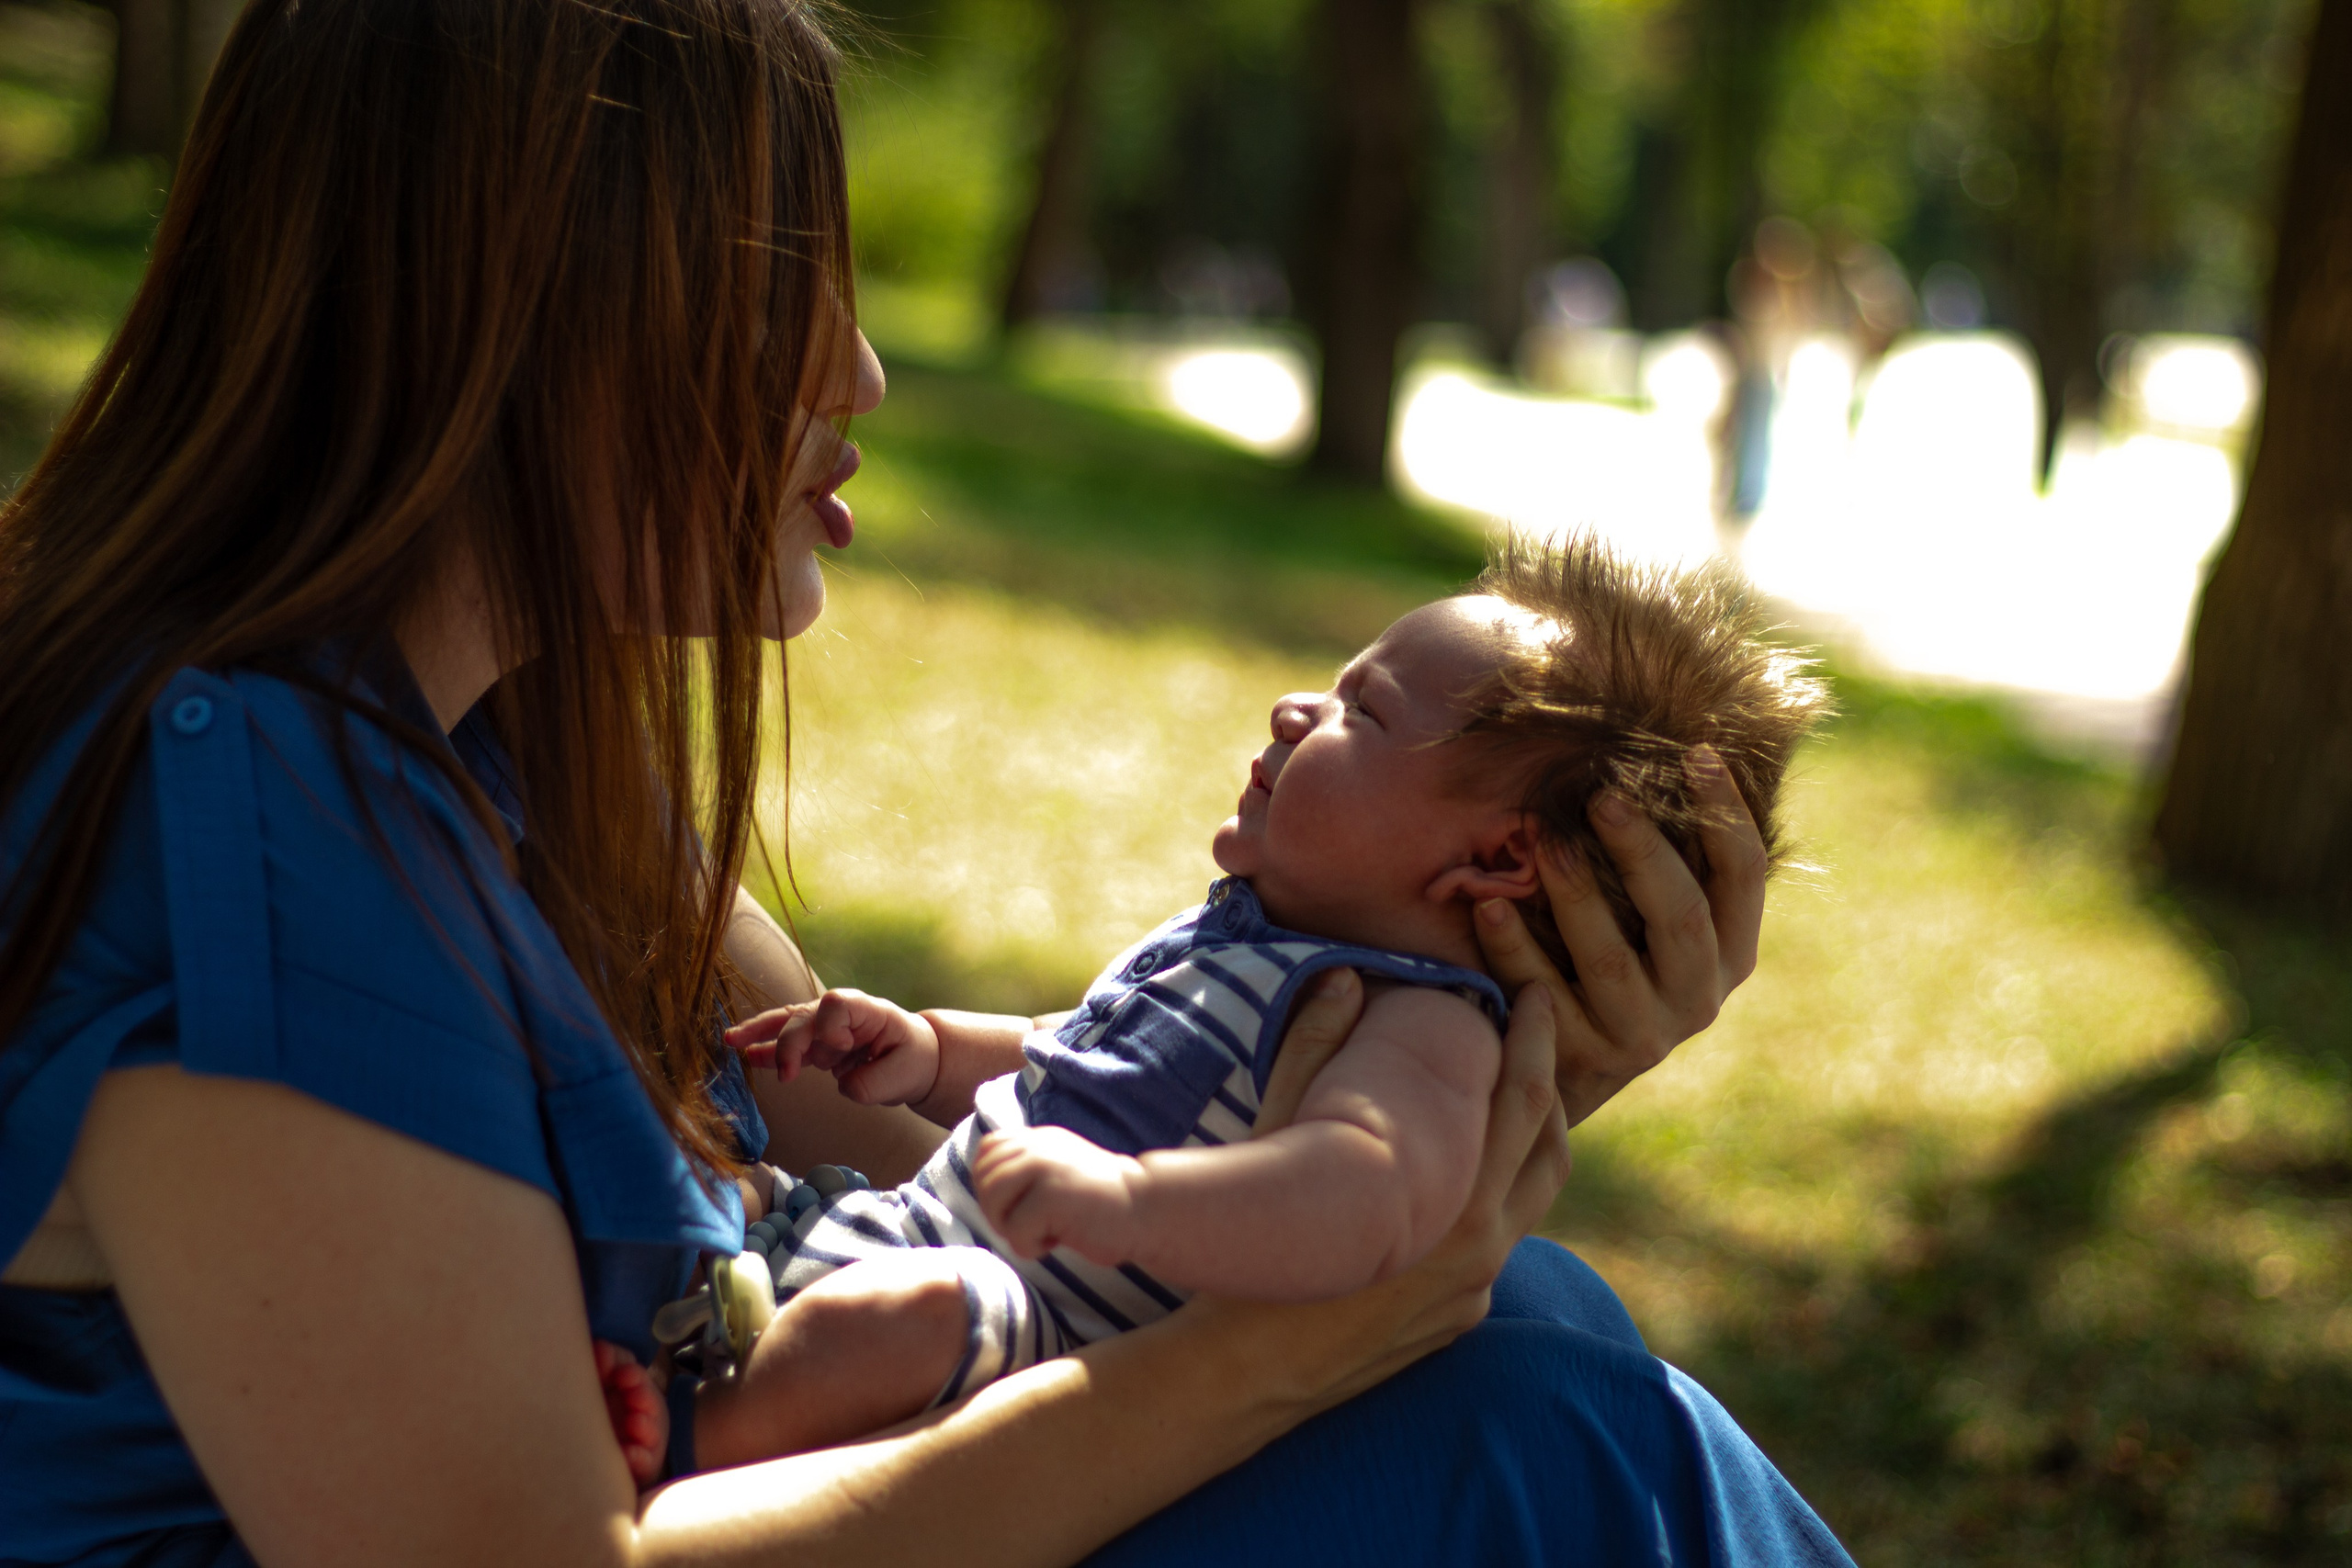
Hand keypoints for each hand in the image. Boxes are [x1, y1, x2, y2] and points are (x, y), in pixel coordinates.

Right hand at [723, 988, 941, 1106]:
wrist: (915, 1060)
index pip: (838, 1005)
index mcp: (868, 1011)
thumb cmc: (913, 1060)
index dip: (830, 1026)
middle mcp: (841, 1014)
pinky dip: (766, 1048)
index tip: (839, 1049)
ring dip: (760, 1032)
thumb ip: (873, 1083)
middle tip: (787, 1074)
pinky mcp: (815, 1045)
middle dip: (790, 1042)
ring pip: (788, 1024)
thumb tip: (842, 1086)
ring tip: (731, 1040)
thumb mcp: (905, 1075)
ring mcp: (825, 1027)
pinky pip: (786, 1043)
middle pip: (805, 1015)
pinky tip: (744, 1053)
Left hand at [971, 1126, 1142, 1265]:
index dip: (991, 1183)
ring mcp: (1045, 1167)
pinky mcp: (1051, 1197)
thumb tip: (985, 1189)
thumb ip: (1029, 1172)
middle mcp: (1039, 1146)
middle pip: (984, 1178)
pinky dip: (1031, 1247)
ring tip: (1041, 1234)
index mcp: (1040, 1139)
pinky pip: (1015, 1230)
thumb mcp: (1061, 1174)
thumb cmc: (1102, 1206)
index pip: (988, 1150)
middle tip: (1030, 1226)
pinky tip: (1057, 1242)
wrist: (1148, 1211)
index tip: (1020, 1206)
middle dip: (998, 1212)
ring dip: (1011, 1228)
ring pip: (992, 1200)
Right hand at [1186, 981, 1568, 1410]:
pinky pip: (1499, 1243)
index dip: (1536, 1040)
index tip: (1536, 995)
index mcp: (1456, 1201)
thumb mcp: (1278, 1141)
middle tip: (1538, 1027)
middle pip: (1548, 1147)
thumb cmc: (1255, 1250)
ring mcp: (1476, 1289)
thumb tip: (1346, 978)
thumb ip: (1314, 1052)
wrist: (1243, 1373)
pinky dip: (1494, 1194)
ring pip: (1531, 1200)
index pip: (1524, 1101)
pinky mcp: (1461, 1318)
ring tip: (1511, 1091)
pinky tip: (1461, 1170)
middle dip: (1548, 1080)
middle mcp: (1481, 1249)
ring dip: (1530, 1140)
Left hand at [1473, 745, 1765, 1126]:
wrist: (1575, 1063)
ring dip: (1574, 892)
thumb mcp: (1659, 915)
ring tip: (1541, 839)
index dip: (1726, 813)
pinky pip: (1543, 994)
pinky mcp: (1582, 1056)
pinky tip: (1488, 904)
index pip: (1744, 874)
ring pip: (1609, 958)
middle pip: (1680, 914)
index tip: (1695, 752)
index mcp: (1732, 949)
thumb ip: (1671, 855)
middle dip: (1641, 850)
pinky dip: (1514, 947)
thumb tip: (1670, 745)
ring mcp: (1642, 1032)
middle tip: (1602, 796)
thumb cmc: (1619, 953)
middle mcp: (1699, 995)